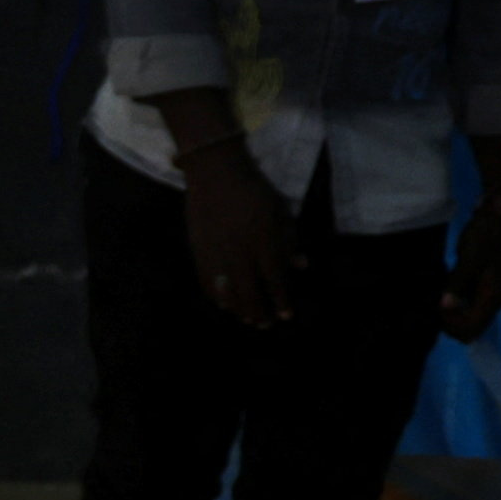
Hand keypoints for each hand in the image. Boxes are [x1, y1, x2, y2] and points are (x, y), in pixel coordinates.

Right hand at [178, 137, 296, 327]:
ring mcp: (216, 252)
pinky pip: (207, 281)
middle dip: (259, 312)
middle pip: (249, 291)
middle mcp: (239, 251)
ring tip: (246, 319)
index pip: (274, 279)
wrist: (216, 174)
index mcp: (263, 240)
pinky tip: (224, 304)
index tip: (286, 315)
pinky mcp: (199, 250)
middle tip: (265, 324)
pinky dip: (216, 296)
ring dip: (238, 309)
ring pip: (227, 291)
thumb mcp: (281, 211)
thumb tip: (301, 266)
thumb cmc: (255, 191)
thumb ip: (290, 240)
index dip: (280, 300)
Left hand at [439, 203, 500, 341]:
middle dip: (450, 320)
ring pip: (470, 314)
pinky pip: (470, 300)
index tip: (439, 308)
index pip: (472, 330)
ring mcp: (491, 291)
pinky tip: (446, 285)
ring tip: (437, 294)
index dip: (452, 326)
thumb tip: (445, 306)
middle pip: (471, 326)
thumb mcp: (471, 258)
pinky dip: (456, 298)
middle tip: (434, 302)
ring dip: (452, 310)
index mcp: (493, 297)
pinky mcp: (487, 282)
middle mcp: (494, 299)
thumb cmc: (489, 234)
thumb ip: (458, 284)